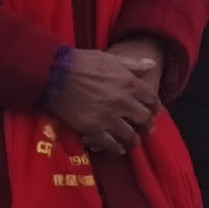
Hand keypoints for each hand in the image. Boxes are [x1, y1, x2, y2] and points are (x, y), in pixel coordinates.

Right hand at [45, 40, 162, 154]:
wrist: (53, 75)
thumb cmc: (81, 63)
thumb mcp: (109, 59)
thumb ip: (132, 64)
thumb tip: (152, 64)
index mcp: (129, 84)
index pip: (152, 99)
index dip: (154, 106)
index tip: (153, 110)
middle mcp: (123, 103)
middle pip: (144, 119)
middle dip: (147, 124)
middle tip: (146, 128)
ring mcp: (108, 118)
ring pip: (129, 135)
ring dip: (133, 139)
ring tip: (133, 141)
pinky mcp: (93, 129)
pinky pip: (109, 144)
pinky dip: (115, 147)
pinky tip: (117, 148)